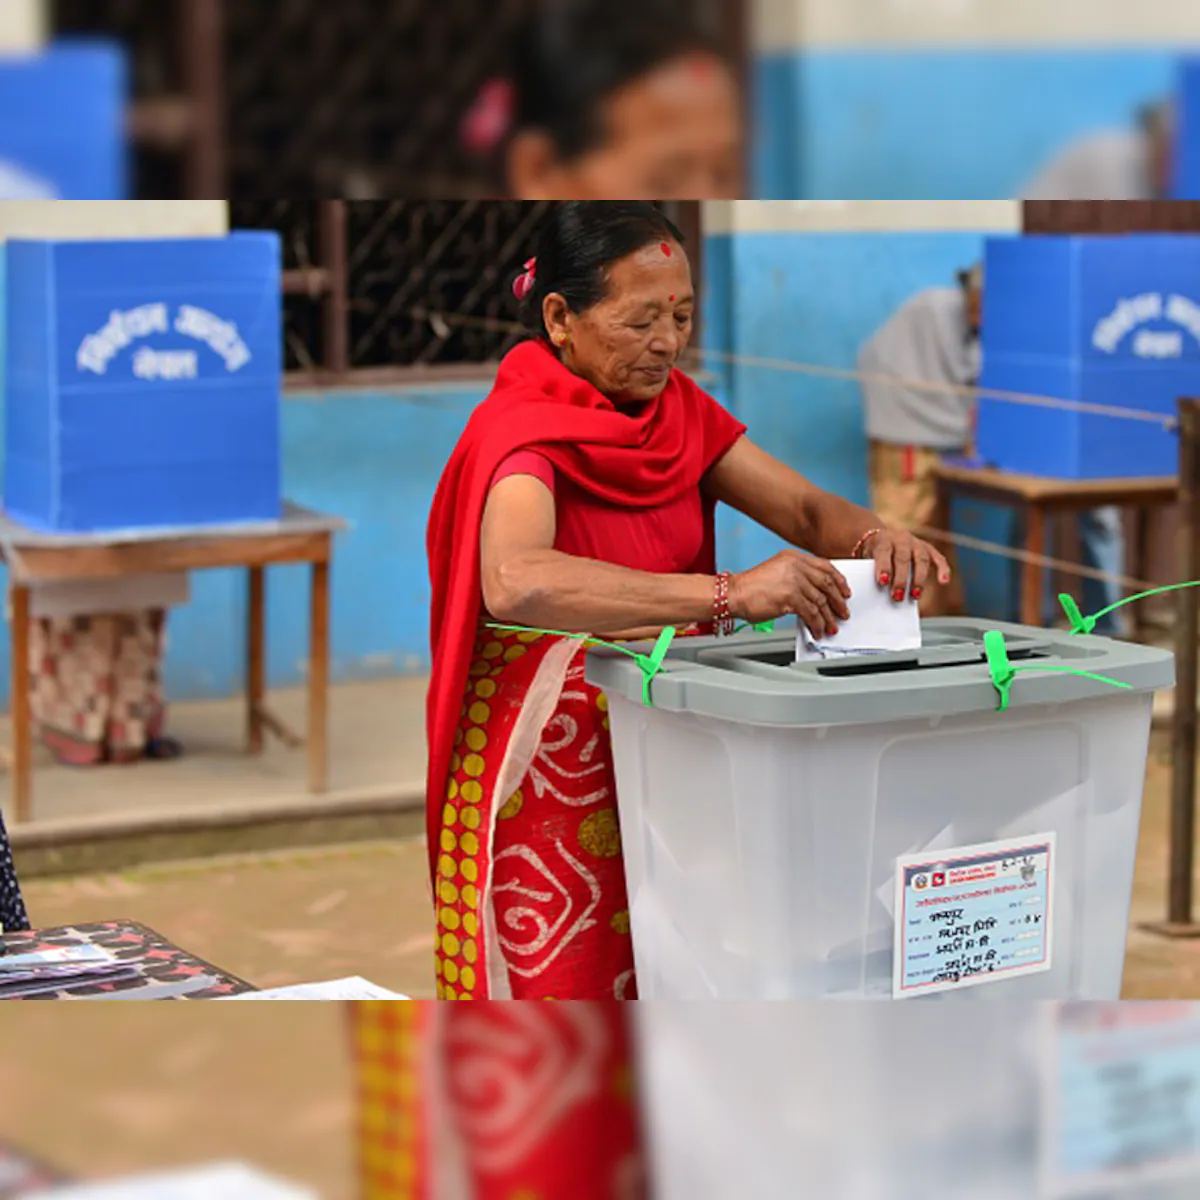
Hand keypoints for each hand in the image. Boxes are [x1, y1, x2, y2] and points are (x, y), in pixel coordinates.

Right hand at [728, 550, 851, 638]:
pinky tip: (817, 630)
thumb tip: (816, 594)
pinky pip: (811, 613)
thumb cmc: (751, 587)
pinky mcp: (790, 597)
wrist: (734, 593)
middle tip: (843, 611)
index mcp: (794, 557)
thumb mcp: (777, 572)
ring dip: (828, 617)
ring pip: (820, 601)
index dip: (839, 580)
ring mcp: (794, 580)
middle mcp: (796, 566)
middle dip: (838, 601)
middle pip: (826, 583)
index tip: (845, 590)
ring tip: (831, 626)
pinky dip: (816, 624)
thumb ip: (798, 577)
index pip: (825, 566)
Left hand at [865, 530, 950, 601]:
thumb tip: (873, 593)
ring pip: (921, 559)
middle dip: (901, 579)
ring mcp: (916, 543)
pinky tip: (944, 581)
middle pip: (903, 558)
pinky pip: (938, 558)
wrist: (877, 538)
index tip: (882, 582)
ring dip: (919, 579)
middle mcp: (901, 539)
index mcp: (883, 540)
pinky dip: (943, 569)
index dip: (884, 567)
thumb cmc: (871, 555)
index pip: (884, 552)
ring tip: (914, 596)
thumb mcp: (865, 559)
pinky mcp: (928, 548)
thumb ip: (869, 572)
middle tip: (897, 596)